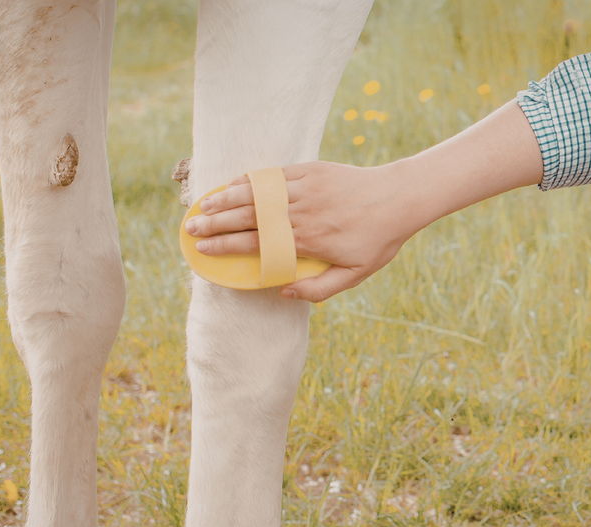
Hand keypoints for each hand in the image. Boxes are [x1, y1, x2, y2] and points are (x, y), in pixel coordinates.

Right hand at [185, 161, 424, 301]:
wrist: (400, 198)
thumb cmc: (378, 240)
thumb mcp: (354, 274)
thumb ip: (318, 288)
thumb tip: (282, 292)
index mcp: (306, 240)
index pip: (256, 242)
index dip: (225, 245)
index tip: (203, 248)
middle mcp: (300, 212)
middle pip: (247, 216)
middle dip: (214, 222)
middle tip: (190, 227)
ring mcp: (304, 188)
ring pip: (256, 193)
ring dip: (225, 198)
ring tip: (202, 204)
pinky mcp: (311, 170)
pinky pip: (273, 175)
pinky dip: (250, 179)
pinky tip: (232, 184)